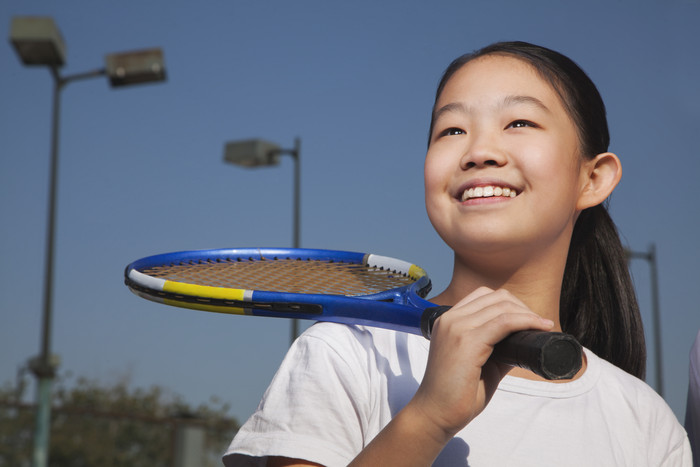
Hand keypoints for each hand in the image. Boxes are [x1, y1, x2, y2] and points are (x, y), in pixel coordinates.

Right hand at [409, 287, 553, 439]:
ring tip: (543, 327)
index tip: (528, 319)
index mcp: (449, 320)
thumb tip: (524, 340)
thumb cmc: (456, 393)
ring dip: (527, 314)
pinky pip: (504, 322)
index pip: (483, 296)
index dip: (510, 303)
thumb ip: (498, 348)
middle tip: (539, 325)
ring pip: (501, 306)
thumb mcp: (479, 362)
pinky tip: (538, 328)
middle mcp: (450, 318)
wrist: (435, 414)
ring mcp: (456, 328)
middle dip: (522, 307)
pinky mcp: (467, 342)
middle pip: (495, 296)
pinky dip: (525, 322)